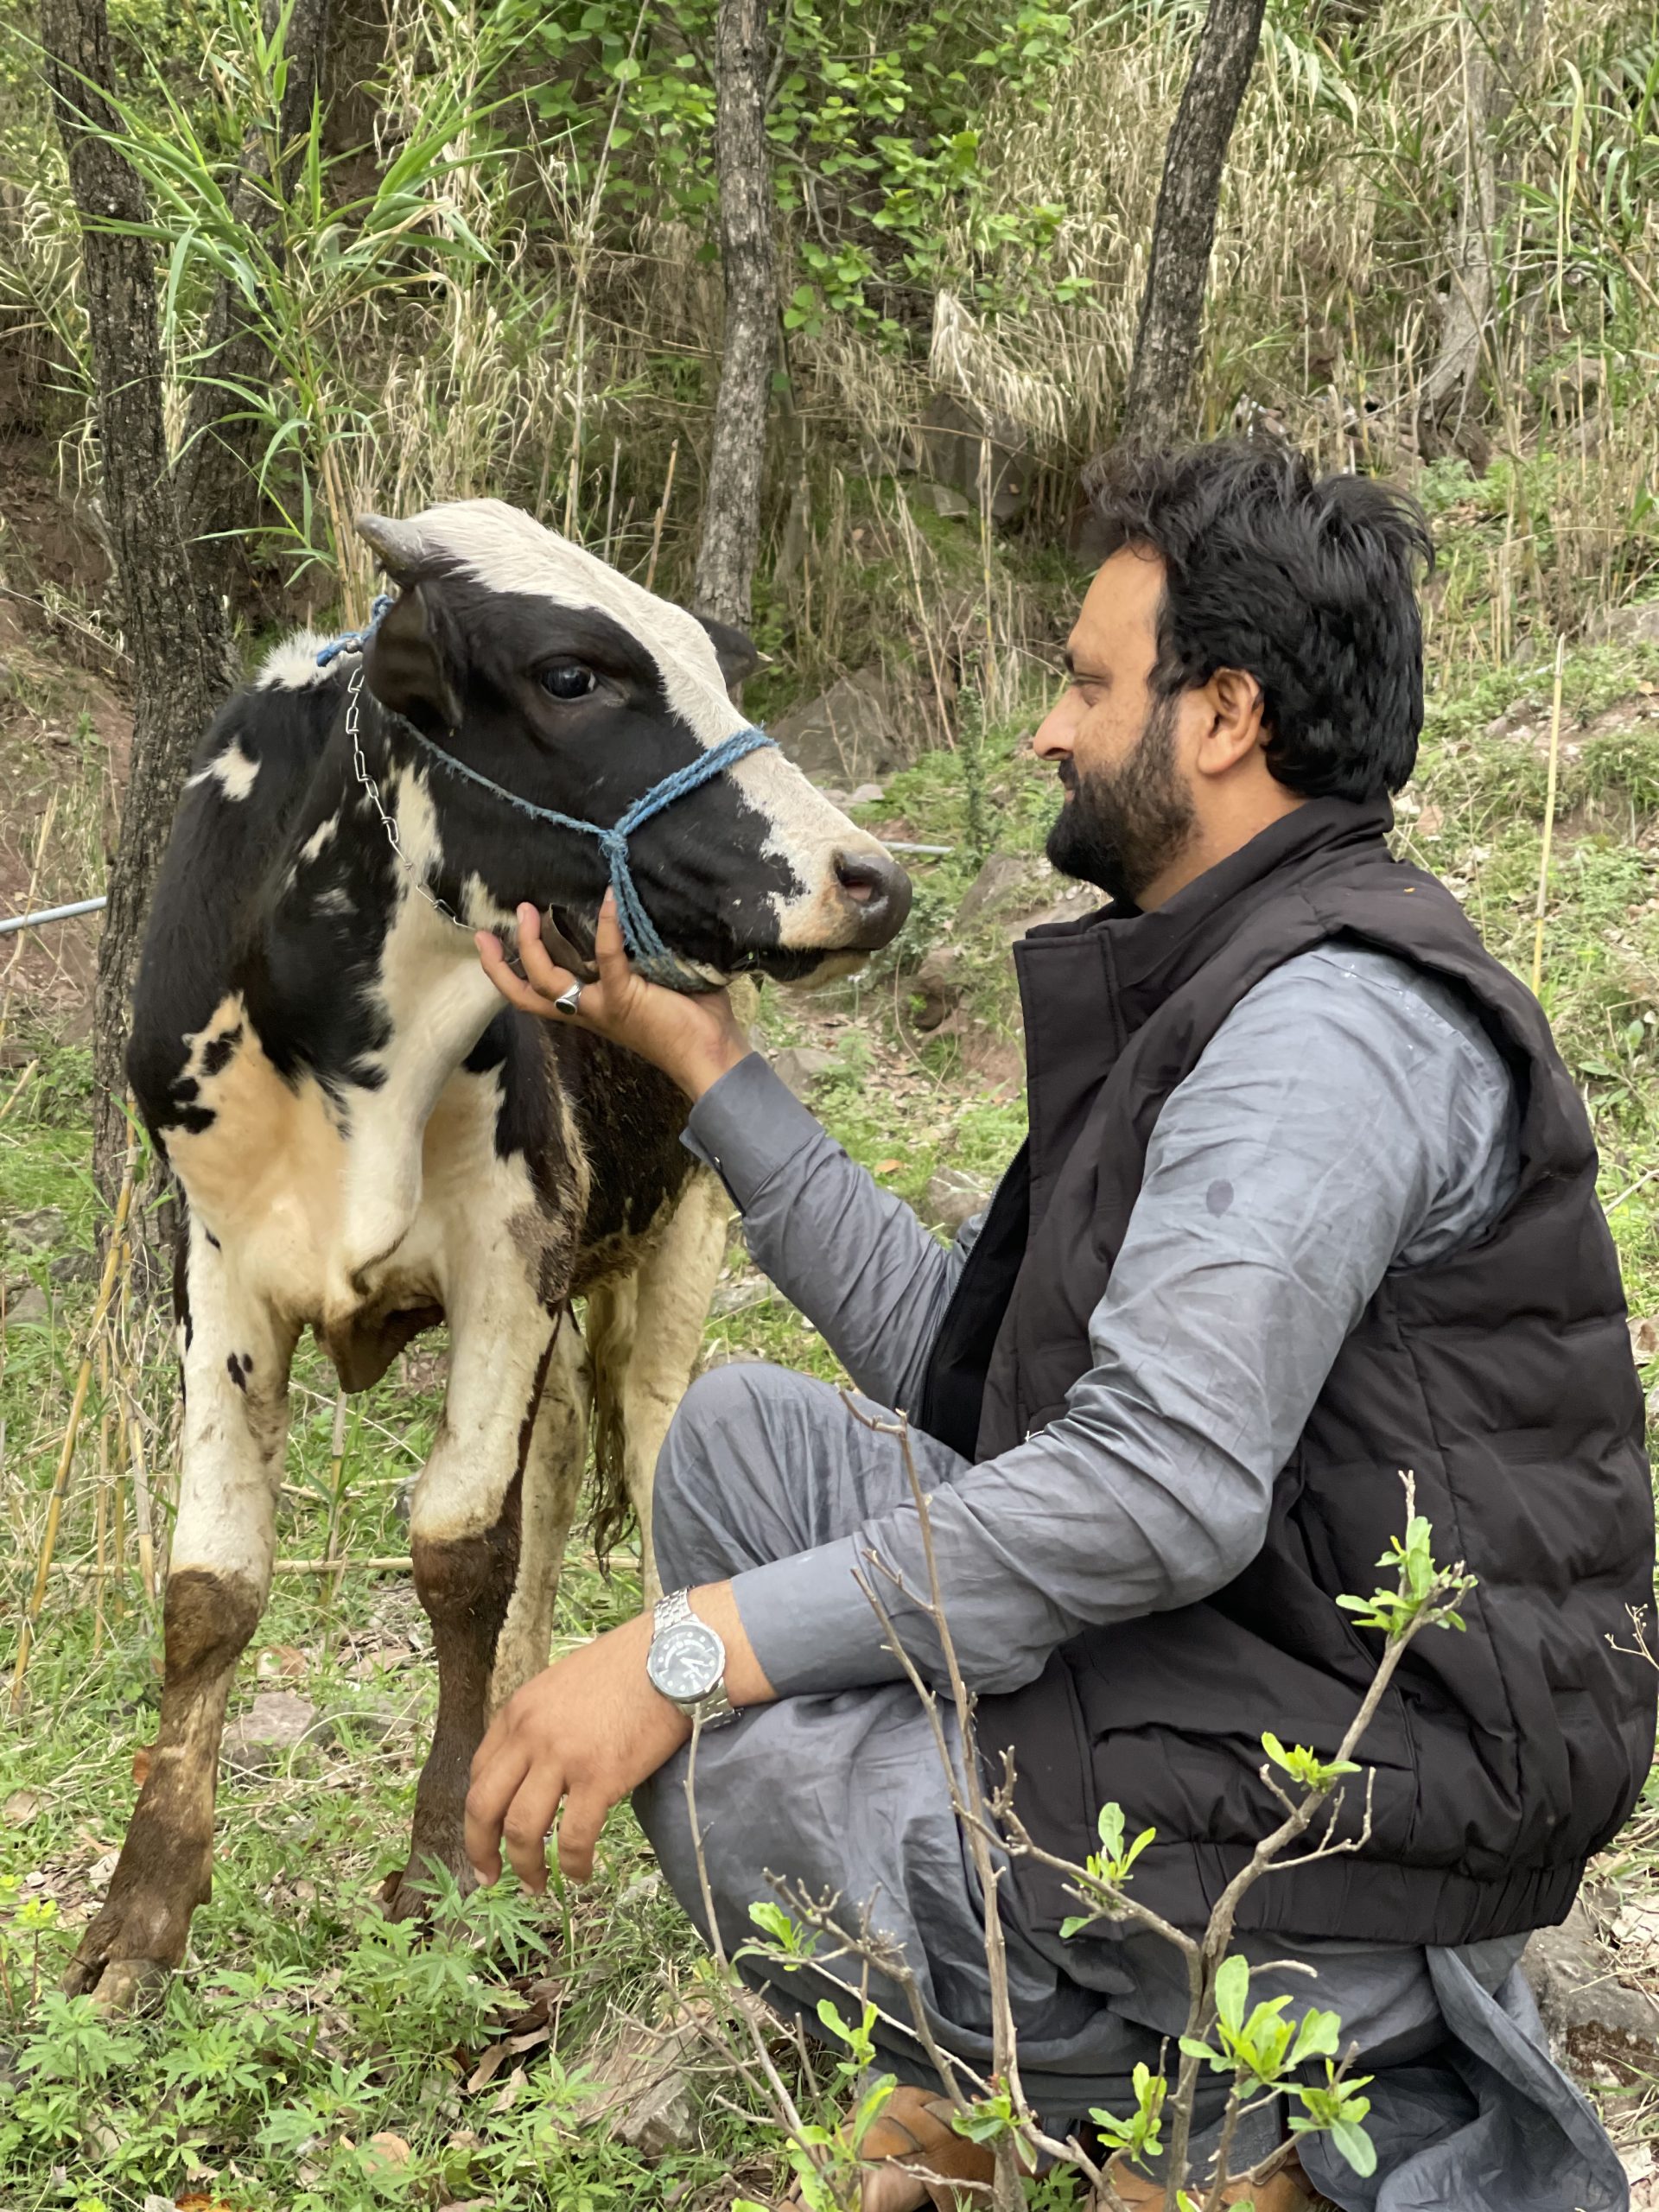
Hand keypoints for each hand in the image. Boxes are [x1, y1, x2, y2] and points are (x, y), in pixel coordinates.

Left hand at [465, 1613, 688, 1890]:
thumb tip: (540, 1768)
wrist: (671, 1656)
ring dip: (525, 1867)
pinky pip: (573, 1837)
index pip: (480, 1773)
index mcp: (519, 1711)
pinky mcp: (599, 1778)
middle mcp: (530, 1735)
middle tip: (490, 1878)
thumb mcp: (565, 1686)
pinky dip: (572, 1864)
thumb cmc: (627, 1668)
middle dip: (481, 1850)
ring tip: (537, 1885)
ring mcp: (563, 1758)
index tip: (486, 1840)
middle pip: (483, 1805)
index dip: (478, 1814)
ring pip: (522, 1830)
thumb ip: (543, 1723)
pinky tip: (581, 1873)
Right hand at [476, 891, 751, 1100]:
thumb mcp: (652, 981)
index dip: (506, 973)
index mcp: (591, 1010)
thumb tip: (636, 911)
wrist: (712, 1056)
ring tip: (529, 910)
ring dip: (532, 945)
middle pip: (528, 994)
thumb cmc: (692, 1021)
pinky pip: (607, 957)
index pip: (537, 997)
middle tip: (488, 929)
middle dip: (502, 963)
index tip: (488, 942)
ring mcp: (602, 1007)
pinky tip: (609, 898)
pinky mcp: (625, 999)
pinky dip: (607, 927)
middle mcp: (588, 1011)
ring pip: (548, 983)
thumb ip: (636, 954)